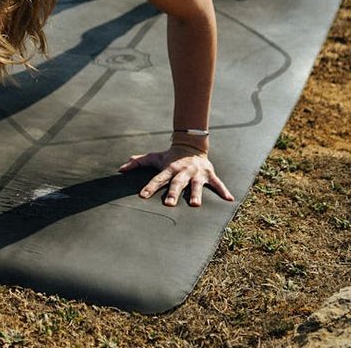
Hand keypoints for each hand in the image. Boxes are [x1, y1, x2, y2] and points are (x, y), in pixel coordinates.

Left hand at [118, 145, 233, 206]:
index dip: (150, 187)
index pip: (157, 178)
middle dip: (173, 193)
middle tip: (169, 205)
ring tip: (195, 205)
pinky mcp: (209, 173)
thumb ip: (138, 162)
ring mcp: (197, 173)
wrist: (191, 145)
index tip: (143, 196)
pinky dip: (224, 190)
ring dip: (196, 194)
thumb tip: (120, 169)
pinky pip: (218, 183)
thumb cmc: (169, 156)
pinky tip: (230, 199)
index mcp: (169, 168)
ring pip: (196, 185)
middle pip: (176, 183)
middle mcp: (182, 171)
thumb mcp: (154, 157)